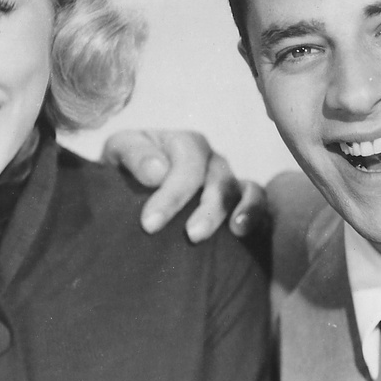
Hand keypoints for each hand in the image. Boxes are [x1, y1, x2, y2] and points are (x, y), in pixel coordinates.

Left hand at [101, 129, 266, 241]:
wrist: (130, 188)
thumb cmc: (126, 169)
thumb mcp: (119, 152)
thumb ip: (133, 154)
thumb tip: (157, 171)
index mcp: (184, 144)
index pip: (187, 162)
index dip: (172, 193)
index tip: (150, 224)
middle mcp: (211, 160)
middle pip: (219, 180)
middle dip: (207, 209)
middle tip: (192, 236)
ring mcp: (229, 181)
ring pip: (245, 190)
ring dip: (240, 211)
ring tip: (235, 233)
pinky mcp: (242, 203)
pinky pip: (261, 204)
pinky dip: (256, 214)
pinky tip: (243, 233)